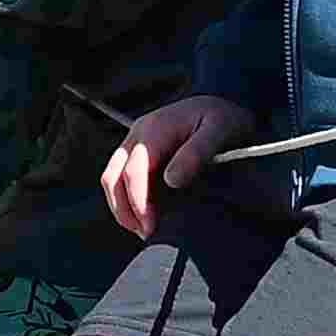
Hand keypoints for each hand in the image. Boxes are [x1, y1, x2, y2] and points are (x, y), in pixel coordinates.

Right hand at [104, 95, 252, 237]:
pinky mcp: (140, 150)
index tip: (150, 227)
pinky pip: (121, 175)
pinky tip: (143, 214)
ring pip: (112, 176)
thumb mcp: (218, 131)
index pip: (134, 172)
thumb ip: (195, 154)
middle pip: (113, 175)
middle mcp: (137, 135)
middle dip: (123, 208)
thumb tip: (171, 181)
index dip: (138, 202)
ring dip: (120, 205)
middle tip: (144, 234)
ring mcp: (135, 142)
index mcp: (154, 130)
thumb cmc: (223, 118)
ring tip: (141, 229)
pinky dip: (126, 198)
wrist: (223, 101)